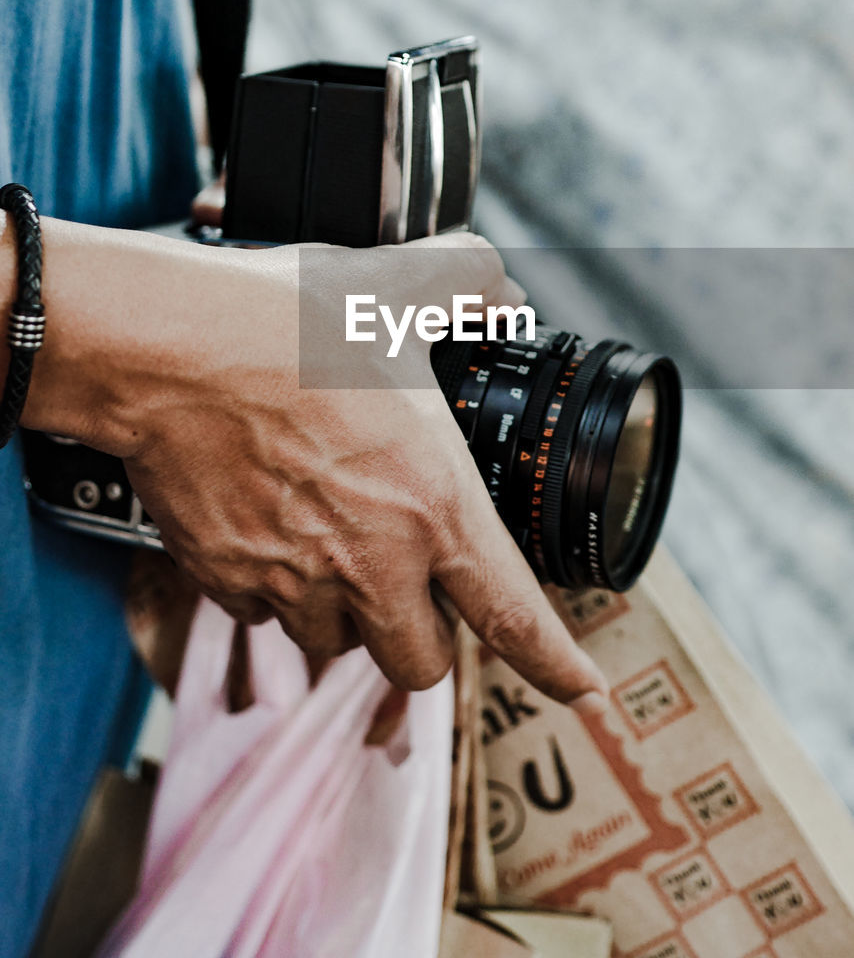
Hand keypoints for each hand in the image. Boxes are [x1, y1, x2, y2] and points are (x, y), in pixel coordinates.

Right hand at [14, 218, 607, 707]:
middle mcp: (371, 562)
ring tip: (331, 543)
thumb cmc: (281, 323)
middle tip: (414, 585)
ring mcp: (293, 581)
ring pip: (336, 644)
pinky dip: (276, 590)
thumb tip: (499, 289)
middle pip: (420, 662)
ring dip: (345, 614)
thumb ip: (468, 284)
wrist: (165, 348)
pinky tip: (271, 528)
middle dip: (424, 637)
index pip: (513, 616)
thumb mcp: (396, 285)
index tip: (585, 692)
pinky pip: (264, 614)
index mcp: (433, 505)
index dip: (558, 666)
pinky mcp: (227, 579)